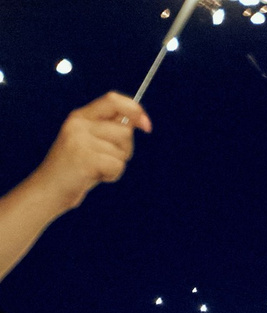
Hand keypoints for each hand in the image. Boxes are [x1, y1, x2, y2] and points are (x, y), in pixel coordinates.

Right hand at [21, 94, 148, 214]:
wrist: (50, 189)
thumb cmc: (77, 168)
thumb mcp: (91, 142)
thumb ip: (110, 130)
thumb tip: (140, 120)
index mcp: (81, 116)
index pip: (113, 100)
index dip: (135, 110)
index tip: (146, 126)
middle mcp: (79, 124)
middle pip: (124, 131)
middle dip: (124, 150)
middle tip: (105, 160)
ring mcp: (79, 139)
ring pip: (122, 150)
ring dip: (117, 164)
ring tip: (96, 168)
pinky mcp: (83, 157)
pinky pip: (117, 165)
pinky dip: (112, 175)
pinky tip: (95, 176)